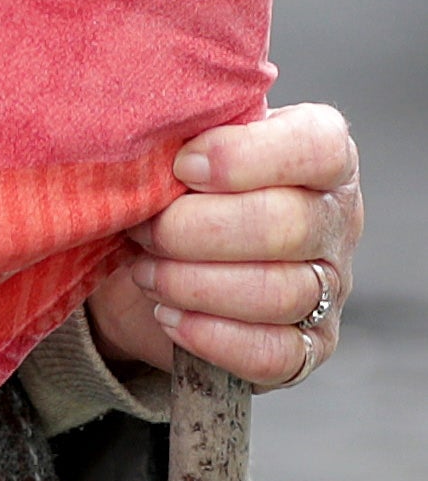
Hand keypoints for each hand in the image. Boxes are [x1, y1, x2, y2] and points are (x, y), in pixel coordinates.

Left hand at [87, 104, 361, 389]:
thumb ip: (186, 125)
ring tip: (145, 270)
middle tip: (143, 226)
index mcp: (320, 153)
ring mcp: (332, 288)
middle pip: (287, 226)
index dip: (244, 157)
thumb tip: (152, 130)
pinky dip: (211, 336)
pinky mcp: (311, 347)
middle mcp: (336, 219)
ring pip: (279, 293)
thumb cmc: (177, 177)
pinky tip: (168, 315)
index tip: (181, 165)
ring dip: (194, 283)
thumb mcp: (184, 137)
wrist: (159, 250)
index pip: (318, 147)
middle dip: (197, 229)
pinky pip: (274, 355)